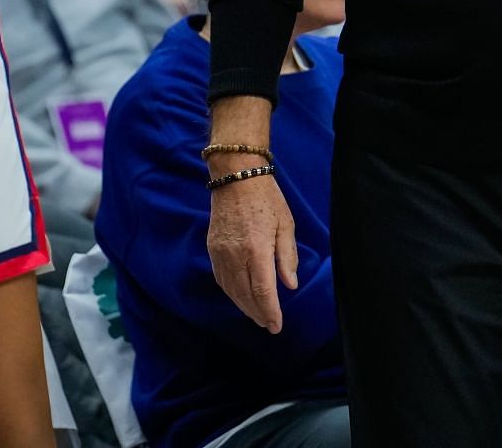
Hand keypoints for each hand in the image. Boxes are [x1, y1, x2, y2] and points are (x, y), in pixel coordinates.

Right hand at [208, 159, 297, 331]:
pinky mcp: (212, 248)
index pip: (263, 291)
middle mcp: (236, 255)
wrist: (235, 176)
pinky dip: (230, 292)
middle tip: (268, 325)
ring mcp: (220, 252)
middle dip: (258, 313)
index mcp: (257, 249)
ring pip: (231, 290)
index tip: (276, 326)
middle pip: (245, 295)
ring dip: (243, 307)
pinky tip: (239, 297)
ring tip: (256, 316)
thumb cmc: (266, 198)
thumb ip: (287, 257)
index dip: (270, 312)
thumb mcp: (285, 224)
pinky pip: (220, 278)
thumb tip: (290, 285)